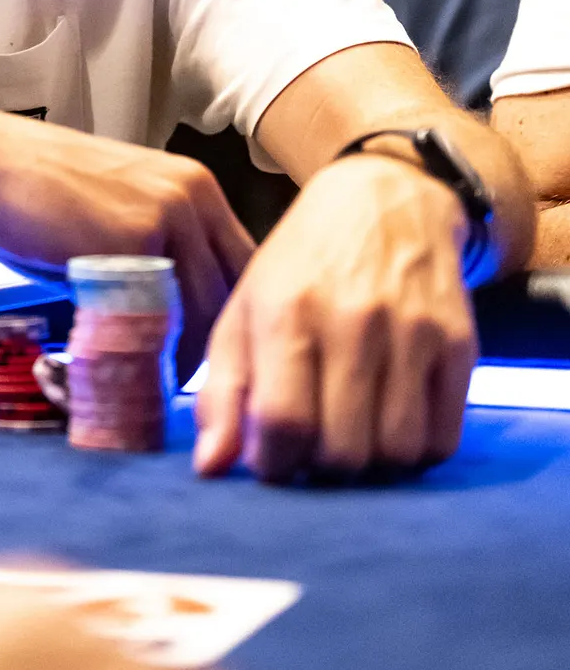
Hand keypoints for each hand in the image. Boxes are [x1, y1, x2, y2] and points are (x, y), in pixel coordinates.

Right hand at [0, 110, 254, 359]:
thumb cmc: (37, 190)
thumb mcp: (116, 208)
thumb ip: (155, 247)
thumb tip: (172, 311)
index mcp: (195, 186)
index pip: (237, 265)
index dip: (225, 315)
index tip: (202, 353)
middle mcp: (194, 195)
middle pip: (229, 290)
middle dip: (212, 342)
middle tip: (183, 381)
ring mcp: (170, 214)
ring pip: (202, 309)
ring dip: (182, 357)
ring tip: (156, 387)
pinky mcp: (138, 239)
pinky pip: (162, 312)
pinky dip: (150, 351)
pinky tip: (130, 370)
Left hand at [193, 152, 474, 480]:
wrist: (385, 201)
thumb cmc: (302, 265)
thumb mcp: (246, 309)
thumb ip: (222, 390)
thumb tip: (210, 468)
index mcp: (287, 310)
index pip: (282, 422)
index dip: (273, 463)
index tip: (272, 458)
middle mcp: (352, 320)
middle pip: (342, 451)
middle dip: (321, 467)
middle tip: (315, 444)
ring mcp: (412, 332)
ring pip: (396, 453)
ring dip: (371, 465)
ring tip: (353, 433)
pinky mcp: (459, 343)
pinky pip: (442, 441)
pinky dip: (416, 451)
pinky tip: (392, 421)